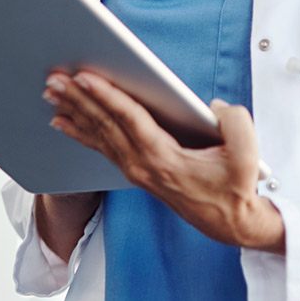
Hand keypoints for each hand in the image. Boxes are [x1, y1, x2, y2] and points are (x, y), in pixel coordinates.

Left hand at [43, 70, 284, 252]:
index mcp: (165, 159)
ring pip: (98, 134)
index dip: (106, 97)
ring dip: (73, 110)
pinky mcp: (135, 171)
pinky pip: (101, 146)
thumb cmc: (236, 188)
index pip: (129, 120)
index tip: (84, 77)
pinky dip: (79, 130)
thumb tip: (214, 107)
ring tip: (51, 91)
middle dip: (78, 99)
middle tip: (54, 77)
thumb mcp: (248, 156)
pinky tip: (62, 120)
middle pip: (104, 125)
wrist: (230, 223)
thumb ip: (236, 124)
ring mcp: (135, 170)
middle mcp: (142, 165)